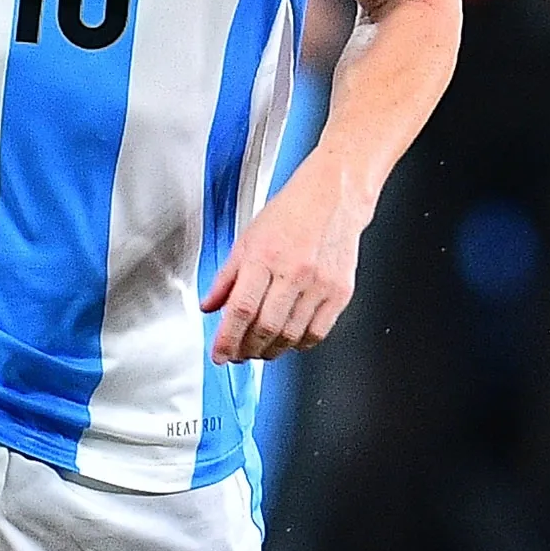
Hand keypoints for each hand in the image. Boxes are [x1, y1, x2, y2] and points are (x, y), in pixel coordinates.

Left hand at [201, 177, 363, 362]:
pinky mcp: (340, 292)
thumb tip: (209, 305)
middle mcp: (294, 272)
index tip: (220, 354)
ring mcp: (320, 284)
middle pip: (265, 328)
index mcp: (265, 256)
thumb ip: (227, 276)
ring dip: (270, 350)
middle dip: (246, 350)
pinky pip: (317, 332)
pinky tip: (288, 339)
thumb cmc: (292, 212)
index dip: (227, 339)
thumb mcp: (248, 238)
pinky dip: (299, 344)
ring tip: (260, 349)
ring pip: (291, 335)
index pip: (241, 309)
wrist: (335, 196)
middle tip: (238, 353)